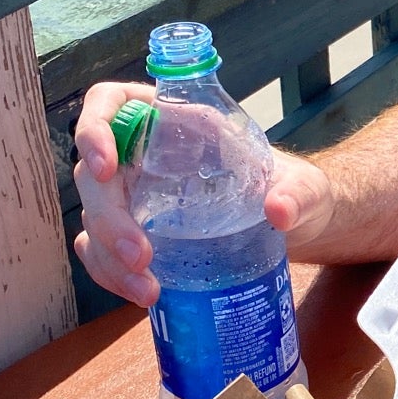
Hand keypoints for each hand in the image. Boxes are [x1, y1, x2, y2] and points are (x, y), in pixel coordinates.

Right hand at [72, 81, 335, 306]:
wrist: (296, 229)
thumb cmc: (293, 190)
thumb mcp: (305, 188)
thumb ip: (297, 194)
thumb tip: (279, 210)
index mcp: (174, 122)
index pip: (112, 104)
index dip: (94, 127)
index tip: (105, 165)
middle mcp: (144, 156)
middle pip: (94, 176)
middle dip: (109, 218)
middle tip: (141, 256)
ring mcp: (135, 196)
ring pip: (93, 219)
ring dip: (108, 257)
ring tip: (148, 291)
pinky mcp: (136, 233)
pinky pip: (101, 251)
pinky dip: (111, 274)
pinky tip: (142, 294)